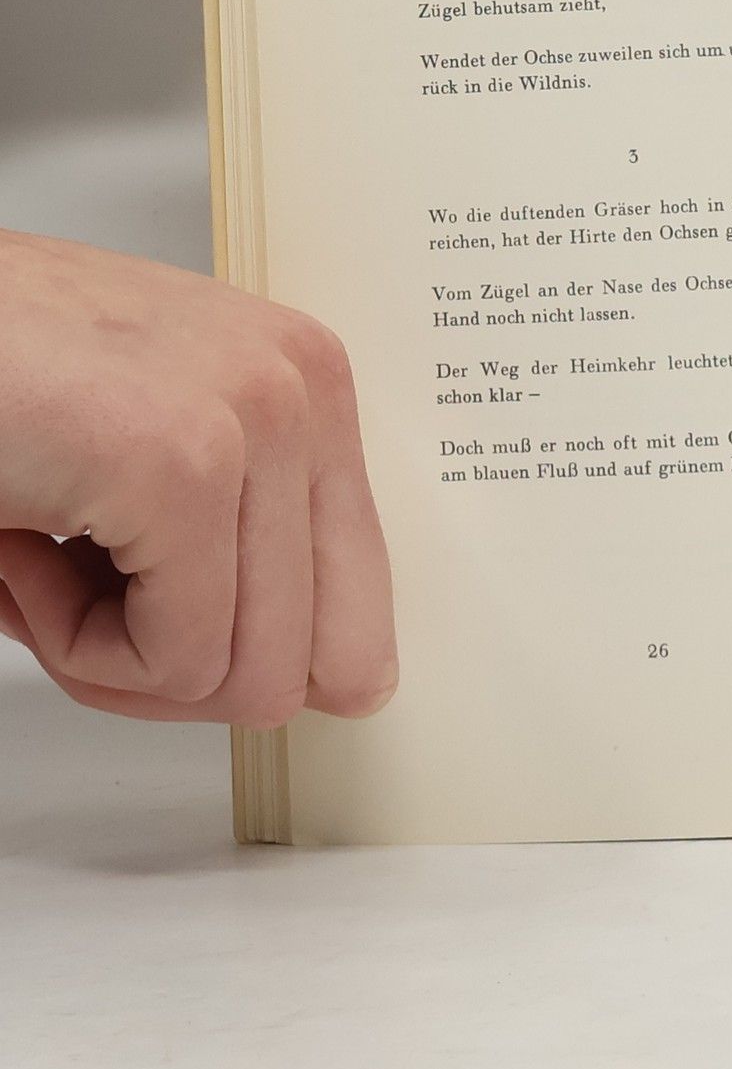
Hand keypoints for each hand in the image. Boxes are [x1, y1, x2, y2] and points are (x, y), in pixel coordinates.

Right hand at [0, 230, 395, 725]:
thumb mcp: (155, 456)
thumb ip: (248, 551)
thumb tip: (344, 684)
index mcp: (309, 384)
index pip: (361, 596)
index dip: (258, 656)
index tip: (163, 615)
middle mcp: (302, 389)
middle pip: (316, 655)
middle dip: (184, 668)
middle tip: (80, 587)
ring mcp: (252, 422)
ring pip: (247, 673)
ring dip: (118, 653)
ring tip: (41, 549)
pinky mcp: (181, 467)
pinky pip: (173, 660)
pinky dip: (76, 647)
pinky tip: (20, 547)